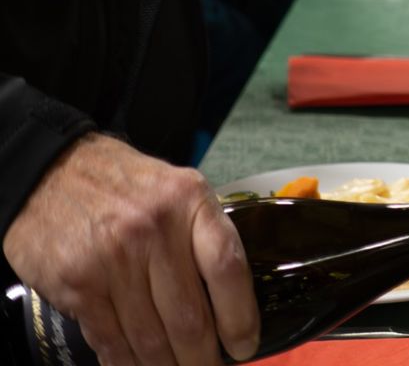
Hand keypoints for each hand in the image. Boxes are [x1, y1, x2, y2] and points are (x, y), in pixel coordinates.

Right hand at [3, 134, 258, 364]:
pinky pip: (111, 340)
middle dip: (203, 357)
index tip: (245, 345)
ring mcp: (113, 259)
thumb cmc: (125, 185)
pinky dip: (128, 364)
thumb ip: (203, 233)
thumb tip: (231, 297)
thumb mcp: (177, 189)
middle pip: (190, 316)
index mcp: (190, 201)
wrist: (52, 172)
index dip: (240, 317)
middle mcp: (154, 230)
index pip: (228, 268)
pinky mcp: (78, 285)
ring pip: (151, 337)